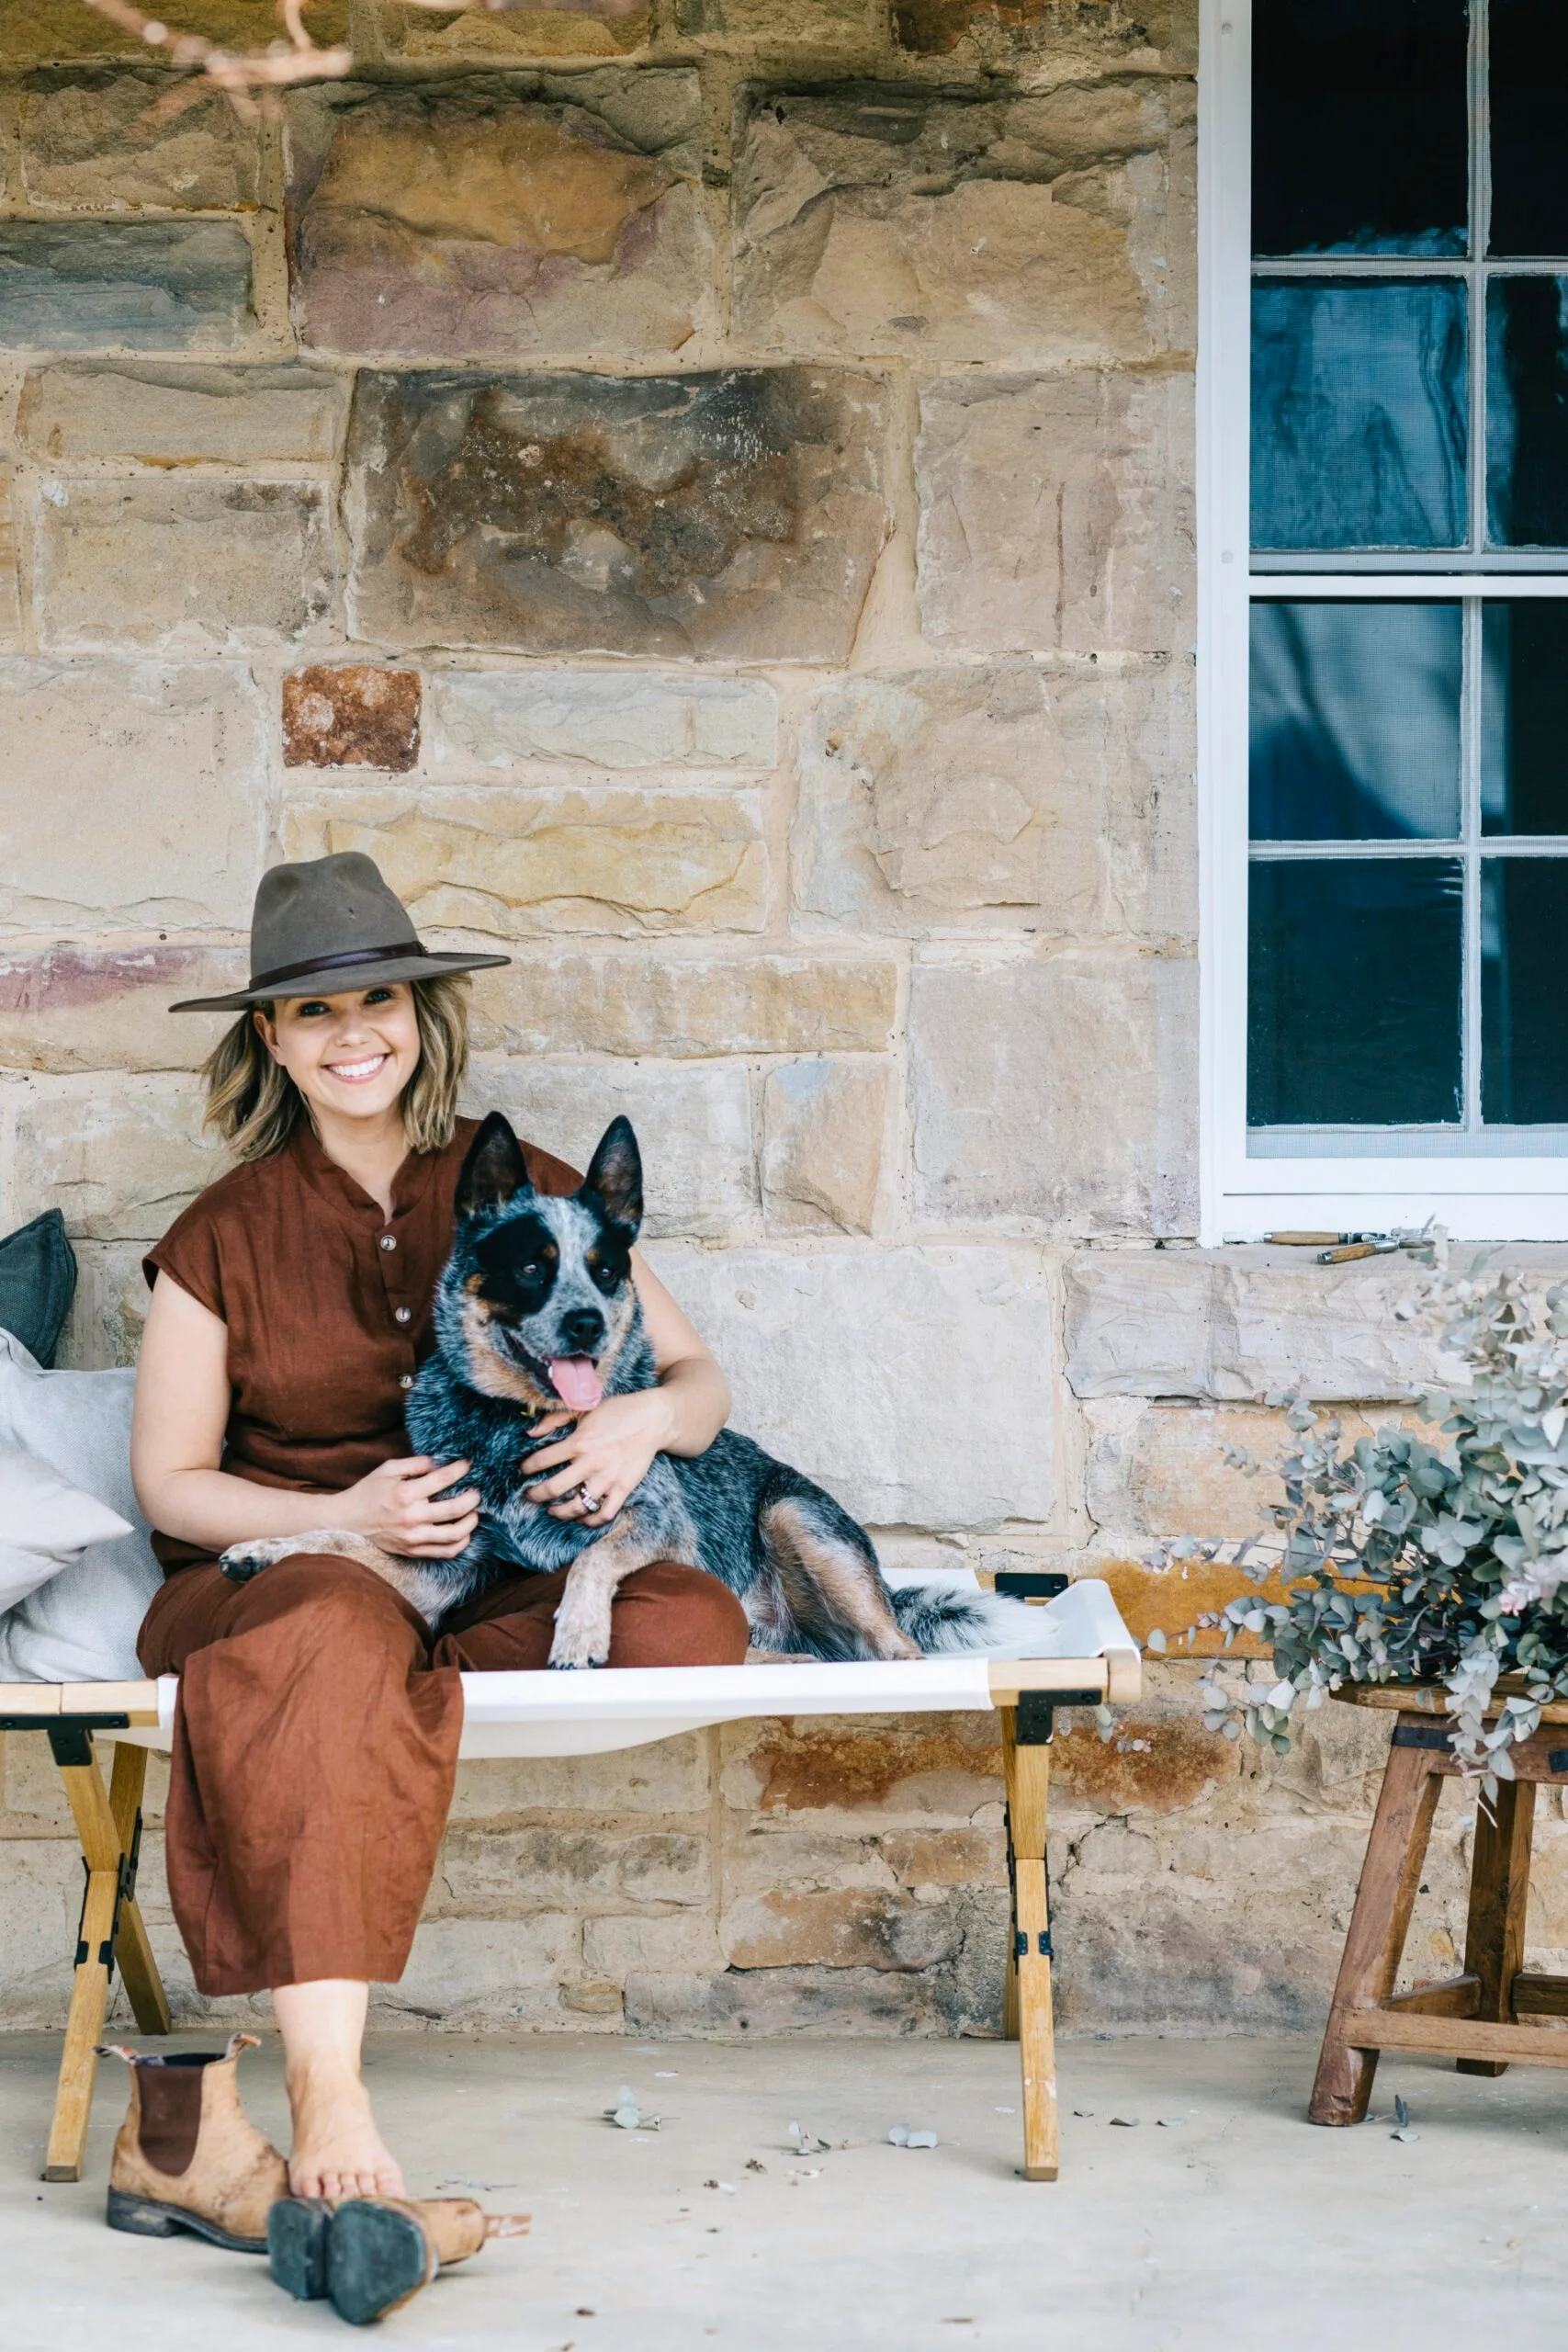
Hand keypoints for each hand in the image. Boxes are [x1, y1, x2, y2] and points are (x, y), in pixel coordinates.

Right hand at [338, 1455, 478, 1558]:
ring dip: (471, 1523)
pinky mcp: (413, 1551)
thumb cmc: (368, 1492)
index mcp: (405, 1494)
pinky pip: (444, 1552)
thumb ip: (415, 1463)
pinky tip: (464, 1533)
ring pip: (454, 1535)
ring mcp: (413, 1538)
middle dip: (472, 1498)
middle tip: (476, 1492)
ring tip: (473, 1513)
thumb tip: (439, 1462)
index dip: (459, 1470)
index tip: (467, 1465)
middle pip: (455, 1509)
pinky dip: (460, 1543)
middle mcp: (411, 1517)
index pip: (442, 1480)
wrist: (346, 1522)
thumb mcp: (387, 1469)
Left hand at [526, 1393, 672, 1526]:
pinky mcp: (623, 1488)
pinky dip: (591, 1521)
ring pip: (578, 1506)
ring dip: (560, 1512)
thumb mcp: (584, 1408)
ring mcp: (608, 1478)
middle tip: (530, 1496)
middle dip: (536, 1495)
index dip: (528, 1467)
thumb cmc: (617, 1411)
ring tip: (553, 1510)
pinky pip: (605, 1514)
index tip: (524, 1470)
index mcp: (579, 1442)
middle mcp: (591, 1463)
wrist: (652, 1419)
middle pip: (555, 1488)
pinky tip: (582, 1518)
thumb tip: (530, 1433)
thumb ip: (555, 1419)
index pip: (543, 1460)